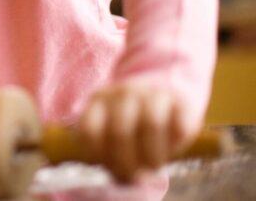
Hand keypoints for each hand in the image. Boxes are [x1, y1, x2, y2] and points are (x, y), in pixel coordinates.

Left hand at [79, 83, 195, 181]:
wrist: (168, 94)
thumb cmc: (135, 123)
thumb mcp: (114, 132)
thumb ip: (109, 150)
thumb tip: (121, 177)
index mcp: (98, 100)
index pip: (89, 130)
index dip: (99, 156)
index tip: (110, 170)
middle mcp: (123, 92)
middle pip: (119, 132)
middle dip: (127, 163)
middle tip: (135, 177)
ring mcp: (152, 92)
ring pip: (151, 124)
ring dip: (153, 156)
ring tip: (154, 167)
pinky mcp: (181, 100)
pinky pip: (180, 125)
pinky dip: (177, 144)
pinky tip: (174, 149)